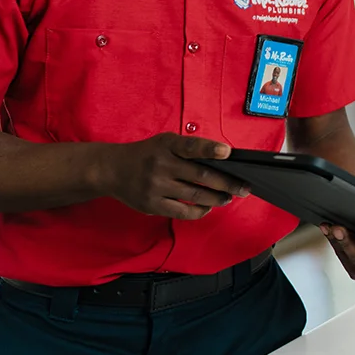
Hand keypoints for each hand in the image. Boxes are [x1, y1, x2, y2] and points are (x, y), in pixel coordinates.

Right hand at [97, 133, 248, 219]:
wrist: (111, 169)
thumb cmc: (147, 154)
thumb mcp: (165, 143)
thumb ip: (188, 150)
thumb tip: (222, 161)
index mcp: (167, 145)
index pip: (191, 146)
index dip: (210, 149)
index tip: (228, 153)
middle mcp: (161, 165)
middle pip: (200, 175)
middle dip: (227, 183)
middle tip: (244, 187)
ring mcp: (155, 186)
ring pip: (195, 195)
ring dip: (217, 198)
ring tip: (229, 198)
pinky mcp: (151, 204)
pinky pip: (182, 212)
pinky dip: (200, 211)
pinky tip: (209, 207)